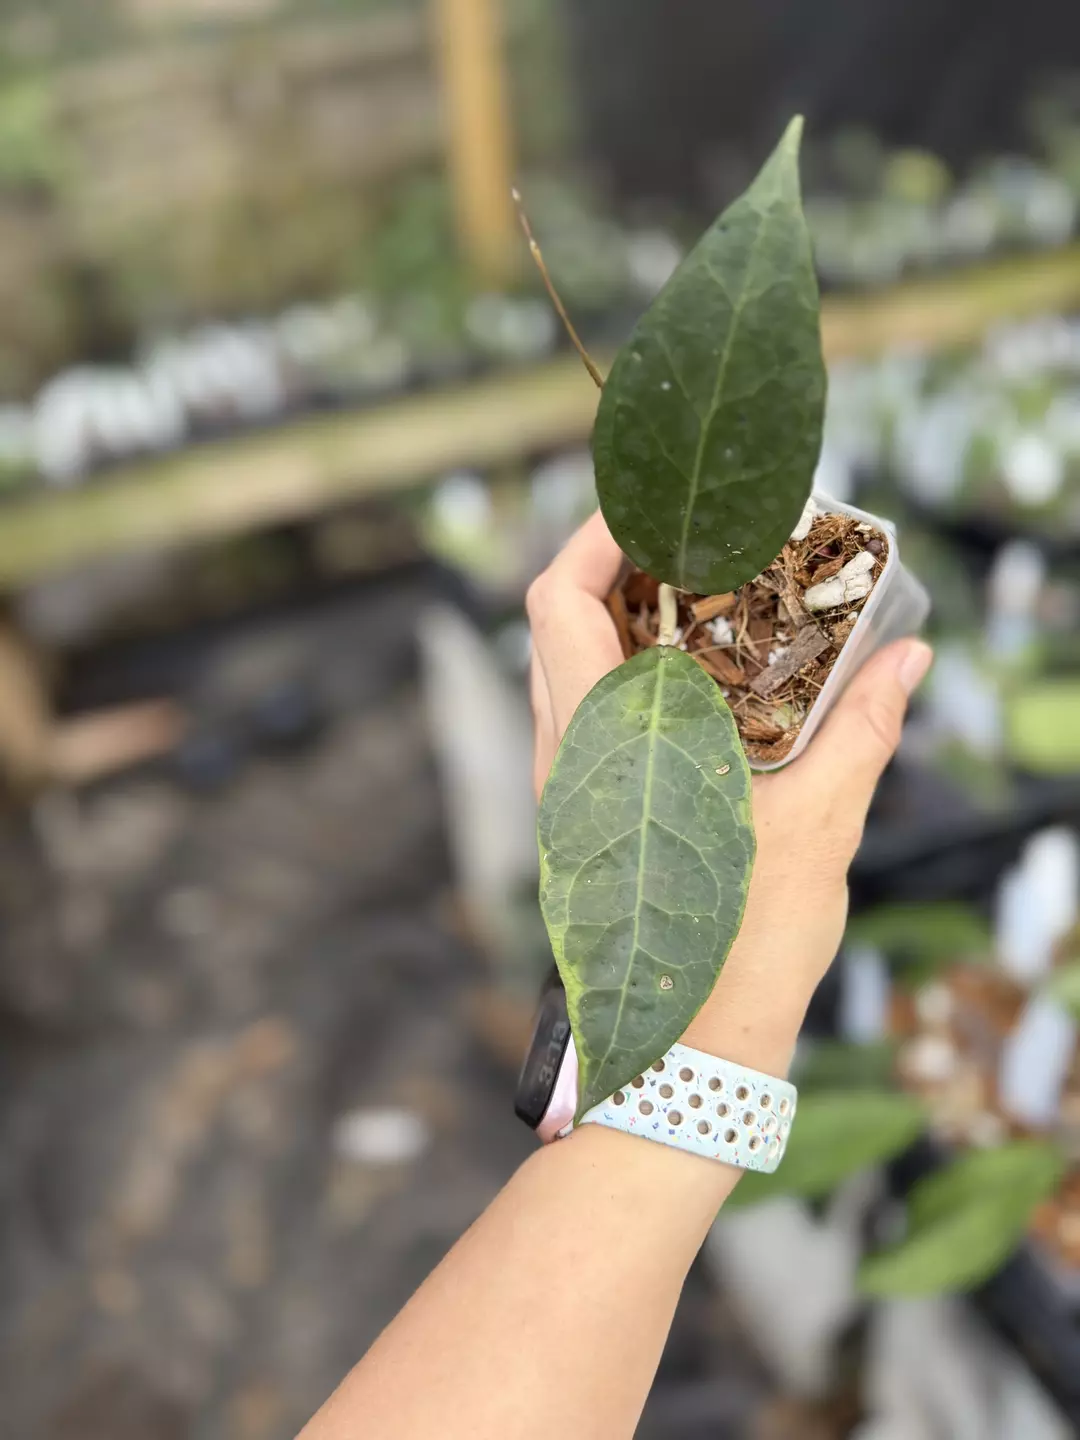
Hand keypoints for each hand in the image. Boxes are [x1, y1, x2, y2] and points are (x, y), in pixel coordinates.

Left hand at [527, 511, 932, 1066]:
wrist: (683, 1061)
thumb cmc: (740, 954)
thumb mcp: (814, 830)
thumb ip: (859, 731)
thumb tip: (909, 656)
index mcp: (606, 745)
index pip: (559, 605)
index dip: (594, 536)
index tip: (652, 502)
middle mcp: (568, 761)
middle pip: (557, 624)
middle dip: (615, 565)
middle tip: (692, 540)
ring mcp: (569, 792)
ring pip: (566, 671)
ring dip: (619, 619)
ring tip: (700, 596)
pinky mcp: (584, 820)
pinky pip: (586, 718)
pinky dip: (626, 675)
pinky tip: (695, 682)